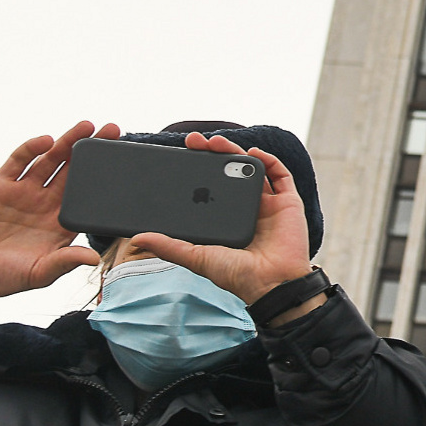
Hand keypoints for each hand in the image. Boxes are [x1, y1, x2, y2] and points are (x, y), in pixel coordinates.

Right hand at [0, 121, 113, 299]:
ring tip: (86, 125)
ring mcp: (23, 191)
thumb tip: (92, 259)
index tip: (122, 162)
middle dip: (92, 150)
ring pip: (50, 160)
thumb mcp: (38, 274)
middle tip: (113, 129)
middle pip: (73, 170)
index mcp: (60, 222)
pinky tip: (46, 140)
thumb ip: (63, 262)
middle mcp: (45, 203)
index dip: (104, 178)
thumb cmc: (3, 278)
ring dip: (67, 142)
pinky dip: (31, 148)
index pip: (87, 195)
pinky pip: (19, 161)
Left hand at [116, 133, 318, 321]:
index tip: (179, 156)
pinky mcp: (288, 203)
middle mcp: (246, 209)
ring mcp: (267, 205)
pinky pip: (280, 175)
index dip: (195, 170)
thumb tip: (137, 237)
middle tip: (193, 141)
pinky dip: (269, 160)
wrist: (272, 284)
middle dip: (211, 154)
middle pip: (228, 173)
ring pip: (251, 170)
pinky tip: (252, 152)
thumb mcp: (196, 258)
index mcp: (226, 220)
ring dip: (235, 152)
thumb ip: (169, 247)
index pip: (209, 189)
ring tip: (217, 142)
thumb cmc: (237, 276)